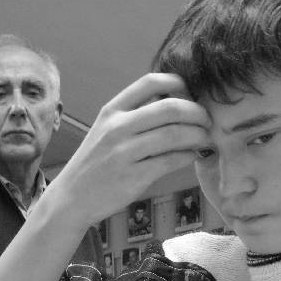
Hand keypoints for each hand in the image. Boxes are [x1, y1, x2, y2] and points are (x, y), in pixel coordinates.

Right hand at [47, 73, 209, 224]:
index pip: (150, 82)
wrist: (72, 198)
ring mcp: (125, 152)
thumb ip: (135, 115)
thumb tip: (177, 103)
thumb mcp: (107, 130)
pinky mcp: (134, 176)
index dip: (178, 83)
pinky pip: (171, 160)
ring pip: (175, 134)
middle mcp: (117, 127)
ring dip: (198, 135)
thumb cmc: (96, 163)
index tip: (190, 94)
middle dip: (197, 112)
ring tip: (205, 139)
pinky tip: (193, 155)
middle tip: (208, 120)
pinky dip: (189, 155)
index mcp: (112, 110)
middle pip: (170, 107)